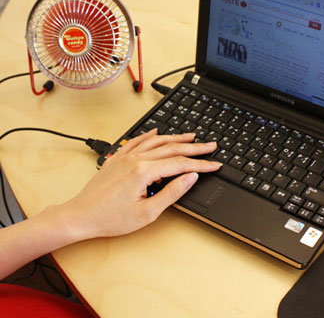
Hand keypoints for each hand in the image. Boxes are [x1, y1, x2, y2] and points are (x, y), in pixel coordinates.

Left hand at [63, 129, 220, 239]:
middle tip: (210, 146)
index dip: (201, 164)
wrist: (80, 216)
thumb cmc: (111, 218)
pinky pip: (137, 141)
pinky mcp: (117, 158)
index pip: (180, 164)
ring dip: (175, 138)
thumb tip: (190, 177)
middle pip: (172, 148)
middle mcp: (135, 159)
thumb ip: (172, 192)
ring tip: (191, 136)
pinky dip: (150, 135)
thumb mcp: (147, 212)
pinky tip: (157, 132)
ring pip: (156, 141)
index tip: (215, 164)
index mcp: (144, 171)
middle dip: (194, 148)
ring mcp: (125, 156)